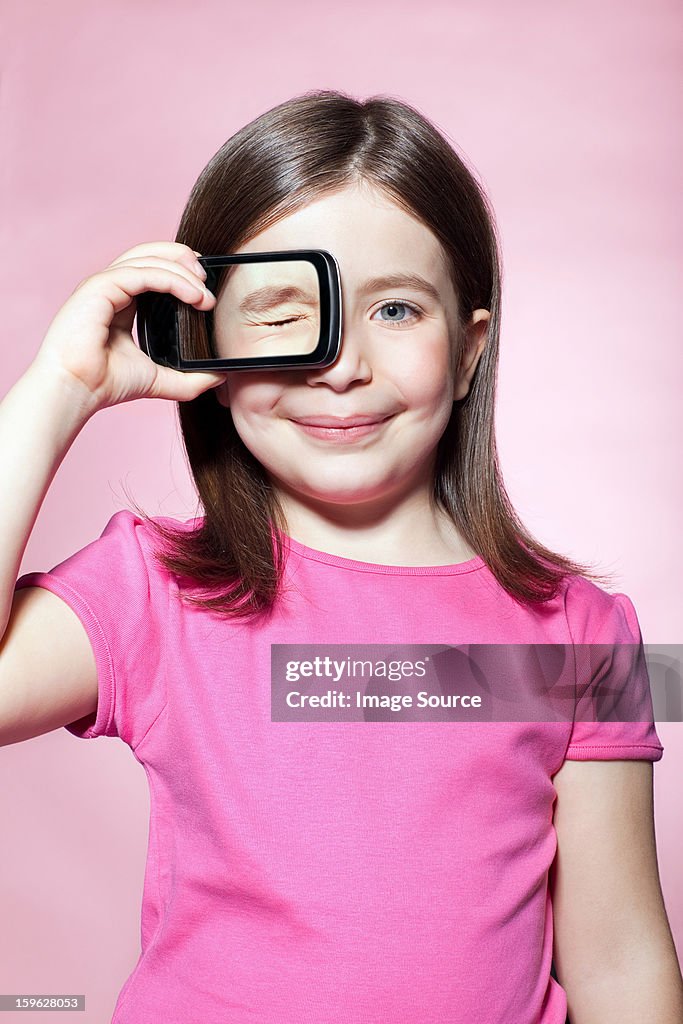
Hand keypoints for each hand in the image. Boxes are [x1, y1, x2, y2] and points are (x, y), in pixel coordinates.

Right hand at [30, 241, 226, 414]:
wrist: (77, 391)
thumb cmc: (105, 384)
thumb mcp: (159, 378)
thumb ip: (189, 378)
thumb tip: (220, 377)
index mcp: (121, 301)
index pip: (152, 270)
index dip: (180, 269)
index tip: (206, 287)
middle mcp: (111, 287)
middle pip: (150, 253)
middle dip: (183, 259)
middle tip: (209, 279)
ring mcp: (103, 284)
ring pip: (149, 259)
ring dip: (183, 271)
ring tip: (205, 294)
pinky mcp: (100, 287)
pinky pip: (143, 273)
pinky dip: (172, 280)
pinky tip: (193, 296)